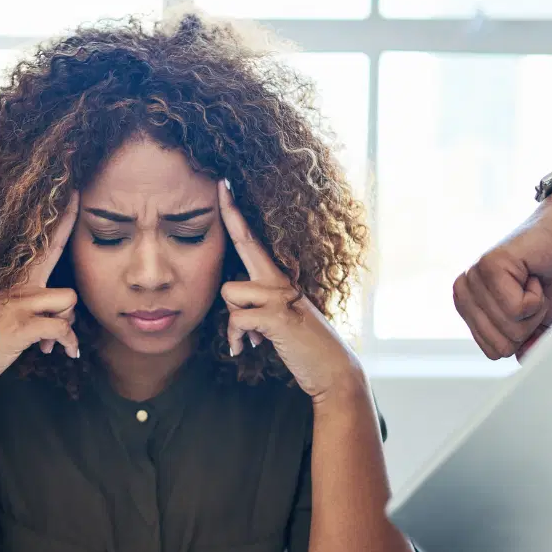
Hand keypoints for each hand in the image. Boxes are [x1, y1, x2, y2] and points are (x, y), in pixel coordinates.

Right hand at [0, 195, 80, 402]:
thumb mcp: (2, 316)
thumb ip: (28, 308)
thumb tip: (59, 319)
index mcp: (13, 283)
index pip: (41, 244)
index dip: (61, 218)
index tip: (72, 193)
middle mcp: (17, 287)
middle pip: (57, 258)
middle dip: (71, 241)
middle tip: (78, 208)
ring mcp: (19, 304)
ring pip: (68, 300)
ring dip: (67, 324)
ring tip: (54, 341)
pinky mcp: (23, 326)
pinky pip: (63, 329)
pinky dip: (68, 343)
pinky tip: (66, 352)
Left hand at [219, 182, 363, 405]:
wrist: (331, 369)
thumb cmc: (302, 345)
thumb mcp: (278, 319)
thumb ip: (257, 306)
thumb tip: (235, 309)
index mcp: (279, 279)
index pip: (253, 241)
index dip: (237, 215)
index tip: (224, 186)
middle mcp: (280, 280)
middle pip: (246, 242)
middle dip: (230, 214)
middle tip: (220, 182)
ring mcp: (279, 296)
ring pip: (229, 292)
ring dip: (233, 320)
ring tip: (252, 336)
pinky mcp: (276, 316)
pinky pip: (235, 319)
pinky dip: (236, 338)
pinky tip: (248, 348)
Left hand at [453, 194, 551, 359]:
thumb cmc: (550, 274)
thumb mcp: (538, 320)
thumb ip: (525, 343)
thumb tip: (522, 360)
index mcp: (468, 306)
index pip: (492, 351)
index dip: (522, 337)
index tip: (527, 308)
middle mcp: (464, 291)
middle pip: (499, 343)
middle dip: (528, 325)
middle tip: (532, 294)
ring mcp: (474, 277)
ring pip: (508, 326)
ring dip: (534, 309)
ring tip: (532, 282)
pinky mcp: (489, 266)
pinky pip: (515, 309)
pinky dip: (536, 297)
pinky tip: (532, 274)